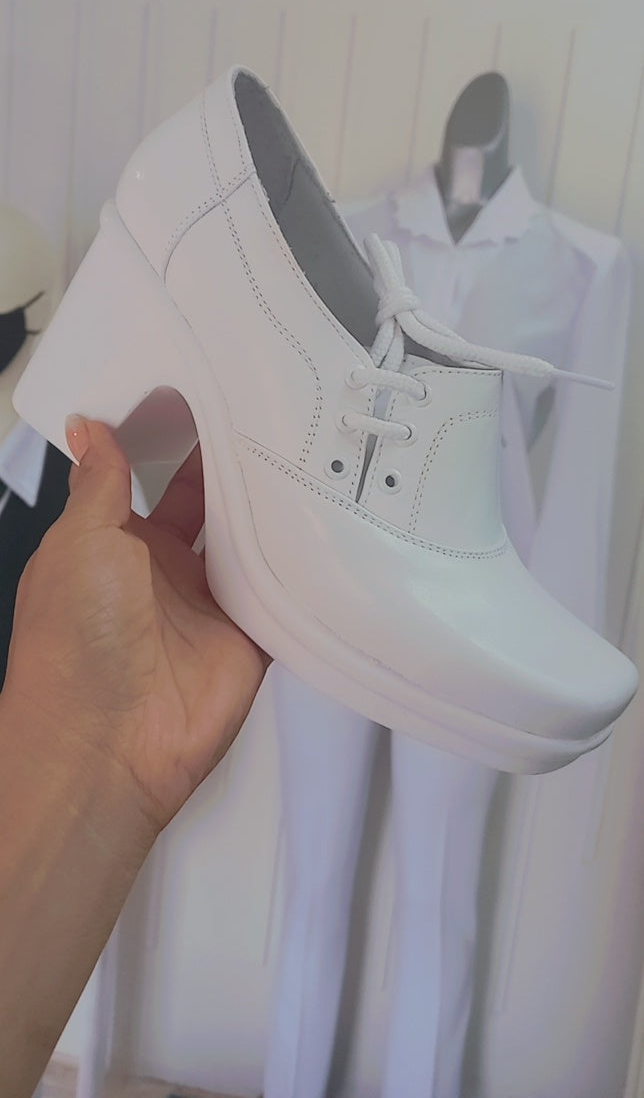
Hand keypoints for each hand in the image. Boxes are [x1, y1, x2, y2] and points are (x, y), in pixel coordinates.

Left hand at [4, 417, 267, 836]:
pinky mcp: (247, 638)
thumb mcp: (79, 541)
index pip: (152, 484)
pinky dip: (296, 566)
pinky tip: (318, 527)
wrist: (107, 744)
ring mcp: (206, 606)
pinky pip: (280, 592)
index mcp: (113, 546)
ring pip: (249, 544)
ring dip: (267, 514)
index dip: (175, 446)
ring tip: (300, 459)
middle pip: (209, 510)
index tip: (206, 402)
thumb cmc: (73, 647)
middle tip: (267, 422)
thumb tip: (90, 430)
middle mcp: (161, 574)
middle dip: (233, 474)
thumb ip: (100, 482)